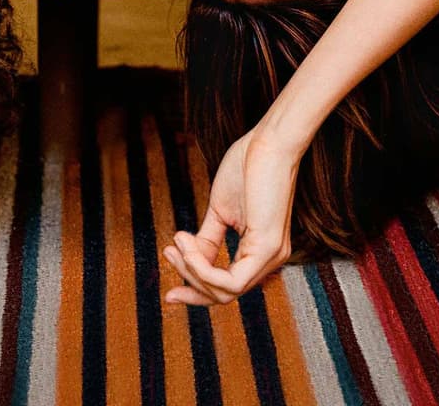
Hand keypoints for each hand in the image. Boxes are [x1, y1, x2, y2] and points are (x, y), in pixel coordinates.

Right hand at [163, 126, 301, 305]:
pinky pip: (231, 280)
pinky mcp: (267, 248)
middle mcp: (269, 261)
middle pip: (224, 296)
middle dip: (190, 282)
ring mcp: (271, 257)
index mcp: (260, 253)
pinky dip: (202, 267)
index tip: (169, 293)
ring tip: (177, 241)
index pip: (227, 288)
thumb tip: (188, 259)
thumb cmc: (247, 168)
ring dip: (192, 270)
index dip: (196, 293)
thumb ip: (208, 240)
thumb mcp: (220, 211)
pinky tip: (186, 243)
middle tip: (167, 252)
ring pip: (225, 292)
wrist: (267, 143)